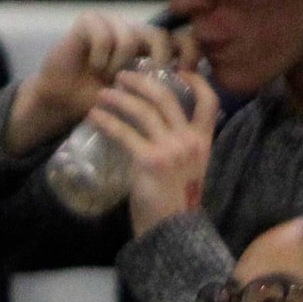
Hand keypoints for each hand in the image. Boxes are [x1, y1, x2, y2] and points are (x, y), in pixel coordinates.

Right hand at [6, 14, 196, 155]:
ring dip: (119, 63)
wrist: (59, 99)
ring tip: (107, 75)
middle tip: (153, 74)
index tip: (187, 72)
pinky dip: (100, 56)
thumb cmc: (94, 100)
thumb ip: (157, 88)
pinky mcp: (89, 22)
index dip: (190, 51)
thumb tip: (192, 89)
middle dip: (161, 56)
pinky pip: (104, 35)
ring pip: (130, 37)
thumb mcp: (132, 98)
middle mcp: (133, 32)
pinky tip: (92, 65)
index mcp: (147, 48)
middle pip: (161, 34)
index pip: (180, 38)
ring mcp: (111, 24)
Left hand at [87, 62, 219, 235]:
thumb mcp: (189, 171)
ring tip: (102, 93)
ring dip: (121, 97)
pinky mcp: (149, 161)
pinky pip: (124, 133)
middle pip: (167, 98)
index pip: (208, 101)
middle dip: (144, 82)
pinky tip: (93, 116)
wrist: (171, 231)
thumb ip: (180, 149)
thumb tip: (159, 134)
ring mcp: (171, 149)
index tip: (178, 70)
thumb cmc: (175, 205)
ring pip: (144, 111)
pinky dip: (107, 121)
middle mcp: (189, 140)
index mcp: (204, 142)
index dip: (195, 81)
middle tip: (123, 76)